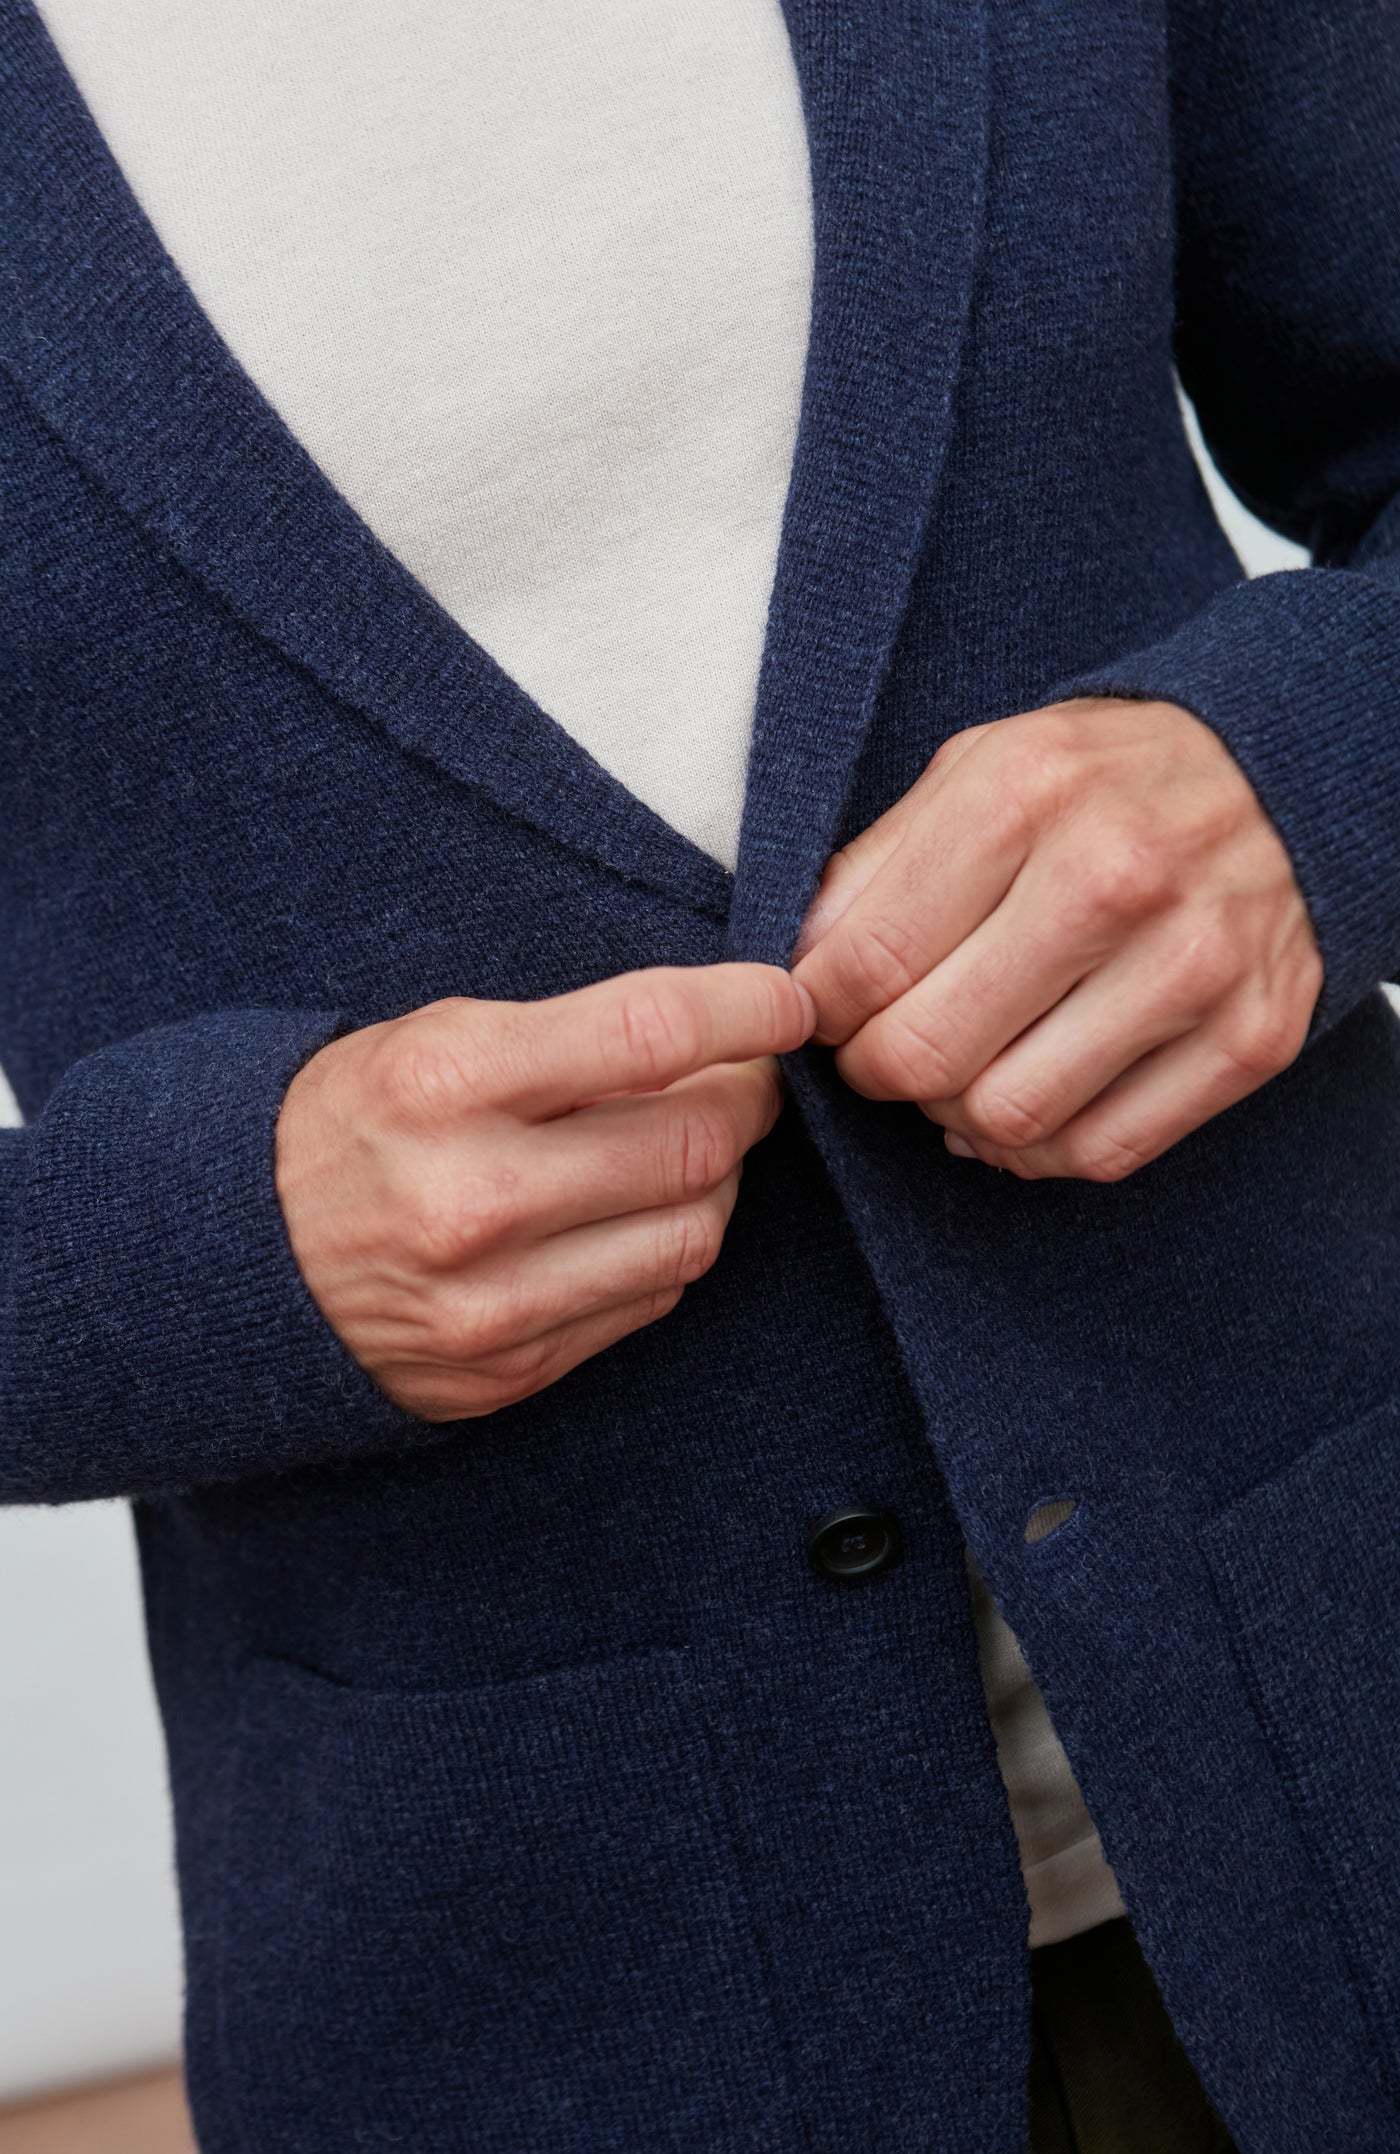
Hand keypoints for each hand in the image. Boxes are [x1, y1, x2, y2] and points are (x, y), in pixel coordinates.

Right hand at [275, 964, 813, 1418]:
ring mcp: (490, 1300)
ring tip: (688, 1146)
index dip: (746, 1010)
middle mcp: (471, 1198)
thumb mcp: (431, 1041)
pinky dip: (667, 1244)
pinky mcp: (507, 1369)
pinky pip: (650, 1299)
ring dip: (719, 1180)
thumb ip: (569, 1036)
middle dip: (748, 1099)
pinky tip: (633, 1214)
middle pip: (694, 1143)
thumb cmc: (352, 1126)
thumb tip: (722, 1032)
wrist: (234, 1263)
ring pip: (693, 1232)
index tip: (786, 1001)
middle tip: (747, 1076)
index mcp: (444, 1083)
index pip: (649, 1033)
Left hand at [792, 698, 1322, 1179]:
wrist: (1294, 772)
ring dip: (954, 1116)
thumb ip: (879, 864)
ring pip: (1007, 1117)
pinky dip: (1038, 1151)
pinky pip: (1100, 1153)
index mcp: (1026, 794)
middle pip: (926, 1054)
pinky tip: (1023, 1106)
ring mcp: (1193, 965)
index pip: (867, 961)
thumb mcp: (983, 767)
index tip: (818, 1016)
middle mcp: (1113, 878)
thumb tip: (796, 973)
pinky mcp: (1251, 1037)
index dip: (817, 1013)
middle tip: (879, 1053)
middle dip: (876, 1071)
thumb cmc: (1108, 779)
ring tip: (957, 1073)